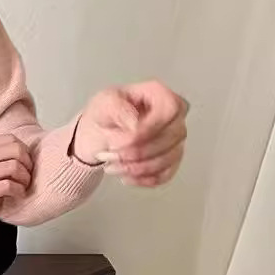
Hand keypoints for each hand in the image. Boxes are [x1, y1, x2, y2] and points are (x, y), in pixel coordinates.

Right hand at [0, 135, 32, 225]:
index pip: (9, 140)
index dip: (23, 152)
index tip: (23, 165)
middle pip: (16, 150)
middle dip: (28, 165)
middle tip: (27, 178)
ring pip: (14, 167)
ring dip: (24, 180)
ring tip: (21, 189)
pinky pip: (5, 187)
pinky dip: (16, 192)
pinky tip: (14, 198)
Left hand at [74, 81, 188, 187]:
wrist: (98, 134)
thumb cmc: (105, 114)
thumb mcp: (104, 103)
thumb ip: (118, 109)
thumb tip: (135, 125)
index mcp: (160, 95)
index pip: (169, 110)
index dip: (147, 130)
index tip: (120, 142)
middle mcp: (174, 116)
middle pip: (172, 137)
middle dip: (136, 152)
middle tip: (109, 155)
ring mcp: (175, 139)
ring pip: (169, 158)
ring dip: (137, 168)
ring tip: (111, 167)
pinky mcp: (170, 160)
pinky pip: (165, 174)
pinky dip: (144, 180)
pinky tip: (125, 178)